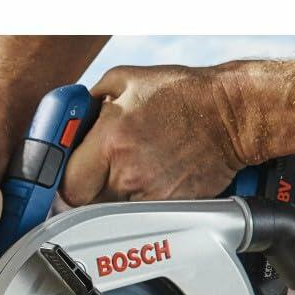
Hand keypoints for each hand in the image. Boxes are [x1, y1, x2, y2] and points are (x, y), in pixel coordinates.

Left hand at [61, 65, 248, 204]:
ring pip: (111, 212)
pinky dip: (137, 202)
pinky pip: (139, 214)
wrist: (231, 115)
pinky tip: (149, 178)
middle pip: (85, 205)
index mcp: (110, 141)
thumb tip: (70, 122)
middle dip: (84, 191)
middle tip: (93, 174)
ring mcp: (150, 194)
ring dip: (110, 197)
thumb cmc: (181, 94)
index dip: (63, 182)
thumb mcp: (124, 80)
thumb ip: (88, 102)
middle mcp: (128, 173)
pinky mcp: (169, 207)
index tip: (67, 176)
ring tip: (128, 171)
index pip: (66, 185)